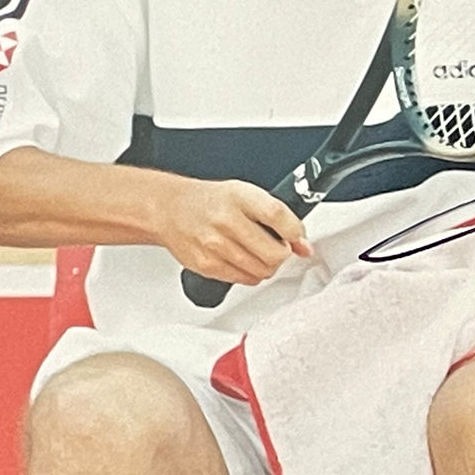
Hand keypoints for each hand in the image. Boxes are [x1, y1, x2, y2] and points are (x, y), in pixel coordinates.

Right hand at [160, 178, 311, 286]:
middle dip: (283, 253)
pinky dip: (251, 273)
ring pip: (263, 270)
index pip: (279, 217)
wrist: (170, 209)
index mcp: (240, 197)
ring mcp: (214, 245)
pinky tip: (243, 259)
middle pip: (275, 253)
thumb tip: (304, 246)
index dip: (295, 232)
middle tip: (277, 246)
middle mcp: (226, 221)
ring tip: (258, 252)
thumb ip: (279, 217)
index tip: (296, 237)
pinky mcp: (207, 265)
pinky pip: (245, 279)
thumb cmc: (212, 201)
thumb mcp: (248, 195)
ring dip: (268, 265)